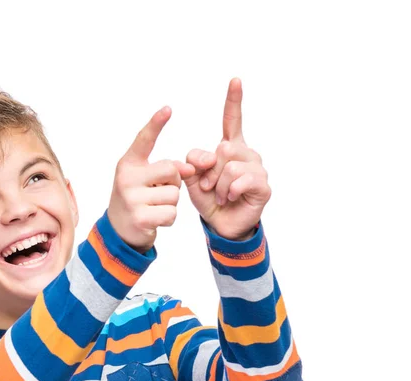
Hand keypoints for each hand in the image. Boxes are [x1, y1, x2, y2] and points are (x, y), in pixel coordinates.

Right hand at [108, 106, 195, 252]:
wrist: (120, 230)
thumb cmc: (138, 198)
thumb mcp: (147, 180)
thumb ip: (168, 170)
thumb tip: (191, 168)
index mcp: (128, 164)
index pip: (143, 140)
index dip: (156, 124)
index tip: (168, 109)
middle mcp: (127, 178)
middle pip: (171, 170)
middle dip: (173, 182)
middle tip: (159, 191)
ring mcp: (132, 199)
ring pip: (174, 195)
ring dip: (171, 203)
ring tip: (154, 207)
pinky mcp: (140, 218)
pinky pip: (171, 213)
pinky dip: (168, 218)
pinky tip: (155, 219)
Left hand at [181, 78, 270, 240]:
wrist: (221, 225)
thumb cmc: (210, 200)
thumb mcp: (194, 181)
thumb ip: (193, 164)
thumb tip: (202, 156)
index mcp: (230, 148)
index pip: (232, 121)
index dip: (233, 101)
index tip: (235, 80)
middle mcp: (246, 153)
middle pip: (223, 148)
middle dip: (210, 171)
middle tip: (208, 187)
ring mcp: (257, 168)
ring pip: (230, 165)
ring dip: (218, 185)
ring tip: (221, 196)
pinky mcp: (263, 185)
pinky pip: (240, 180)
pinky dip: (229, 191)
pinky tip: (231, 198)